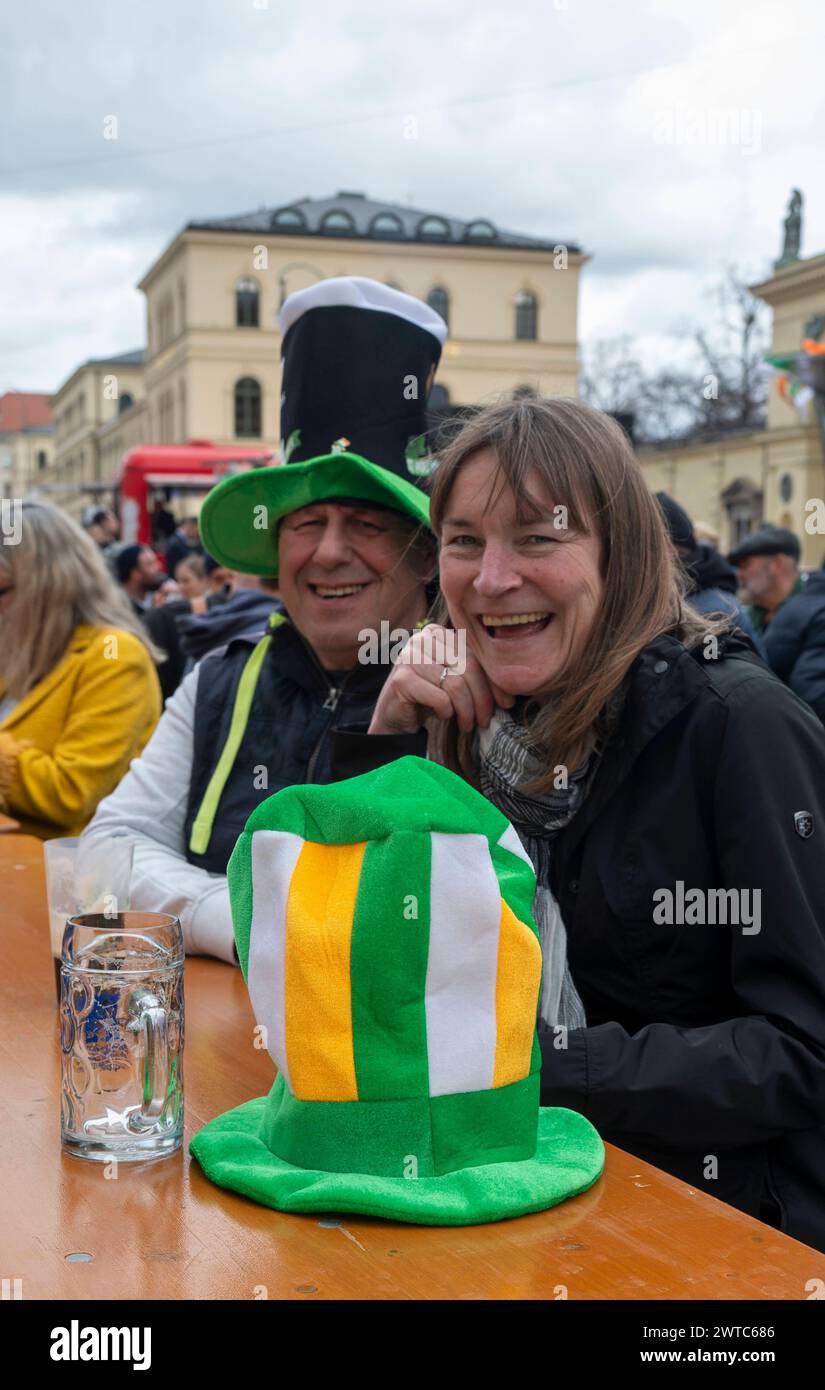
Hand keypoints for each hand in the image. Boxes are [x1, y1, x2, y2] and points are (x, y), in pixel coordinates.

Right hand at [368, 623, 513, 735]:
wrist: (395, 716)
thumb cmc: (430, 697)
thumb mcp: (456, 681)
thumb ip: (478, 677)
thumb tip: (510, 695)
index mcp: (439, 633)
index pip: (475, 655)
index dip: (493, 682)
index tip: (505, 705)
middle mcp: (423, 638)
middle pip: (467, 668)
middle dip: (482, 699)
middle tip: (483, 720)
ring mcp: (409, 656)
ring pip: (455, 685)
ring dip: (465, 710)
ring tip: (466, 724)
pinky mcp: (401, 678)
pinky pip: (439, 697)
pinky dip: (446, 711)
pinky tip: (442, 715)